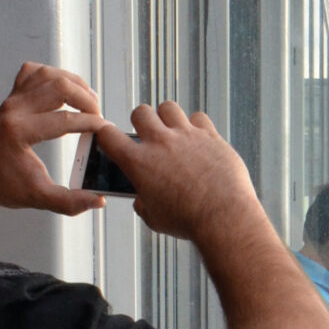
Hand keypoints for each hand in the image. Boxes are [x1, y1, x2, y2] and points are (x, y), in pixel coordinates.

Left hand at [0, 62, 105, 250]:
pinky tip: (65, 90)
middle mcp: (13, 109)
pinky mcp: (10, 97)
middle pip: (59, 86)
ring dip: (73, 83)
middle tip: (98, 116)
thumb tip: (99, 200)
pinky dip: (52, 76)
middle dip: (86, 98)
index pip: (64, 119)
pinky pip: (33, 73)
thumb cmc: (1, 186)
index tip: (106, 130)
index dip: (91, 123)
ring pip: (47, 74)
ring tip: (88, 101)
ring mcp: (10, 100)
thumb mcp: (37, 198)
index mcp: (18, 131)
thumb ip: (70, 202)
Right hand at [89, 100, 260, 241]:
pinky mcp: (210, 135)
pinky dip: (196, 126)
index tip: (111, 139)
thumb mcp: (154, 218)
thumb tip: (142, 199)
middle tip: (148, 136)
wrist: (223, 216)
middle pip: (140, 112)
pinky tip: (199, 139)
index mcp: (139, 162)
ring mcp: (186, 135)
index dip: (106, 135)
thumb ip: (143, 203)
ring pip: (168, 107)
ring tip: (173, 133)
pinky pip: (198, 117)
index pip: (108, 135)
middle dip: (141, 122)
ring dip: (167, 118)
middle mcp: (160, 142)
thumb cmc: (188, 221)